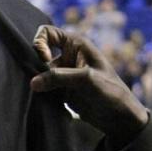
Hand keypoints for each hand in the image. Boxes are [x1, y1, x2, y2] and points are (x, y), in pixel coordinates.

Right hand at [31, 25, 149, 145]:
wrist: (119, 118)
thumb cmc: (110, 92)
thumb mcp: (86, 80)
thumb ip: (59, 78)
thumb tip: (32, 83)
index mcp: (75, 44)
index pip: (47, 32)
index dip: (40, 43)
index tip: (45, 60)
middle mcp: (68, 57)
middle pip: (39, 56)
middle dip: (37, 68)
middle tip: (42, 84)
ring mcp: (64, 75)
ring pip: (40, 75)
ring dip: (40, 86)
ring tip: (49, 97)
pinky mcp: (62, 92)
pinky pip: (45, 90)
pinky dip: (44, 97)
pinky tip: (54, 106)